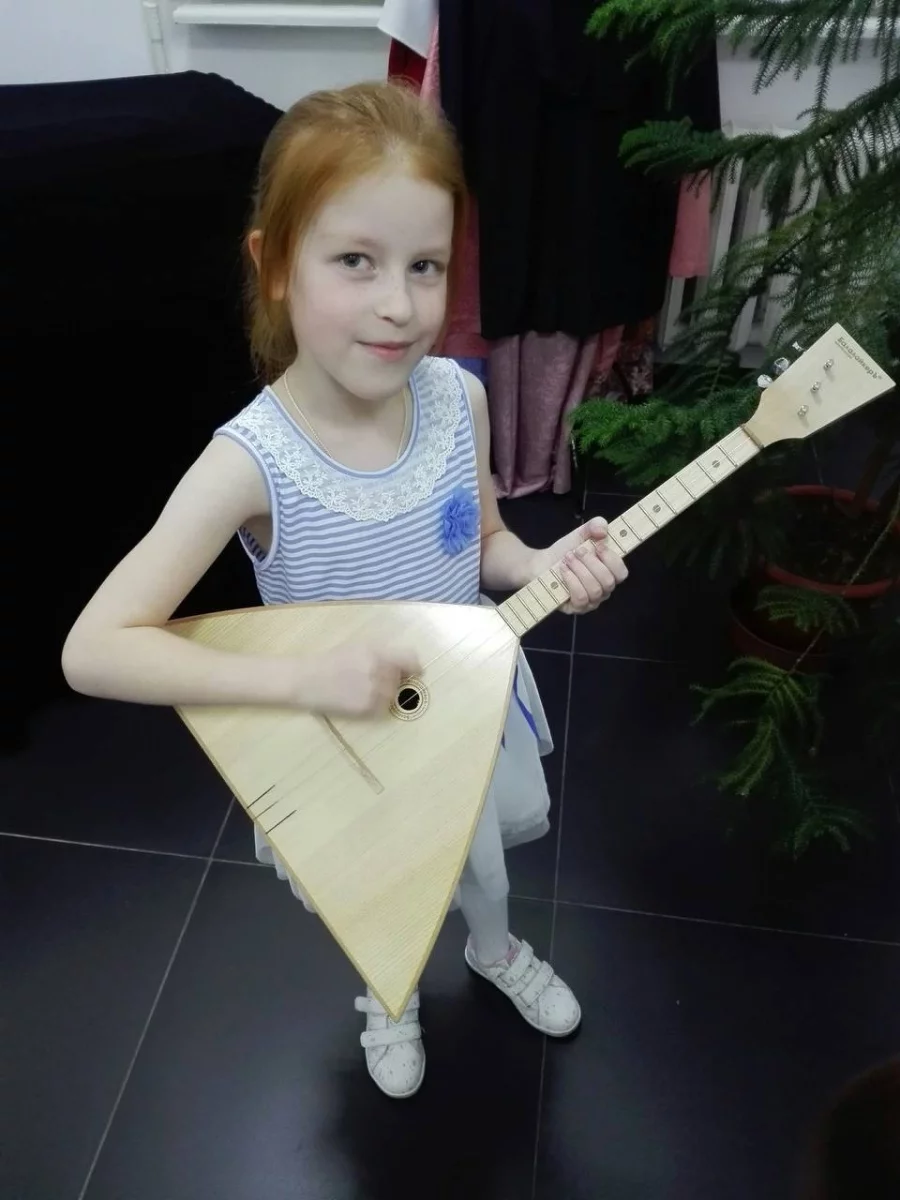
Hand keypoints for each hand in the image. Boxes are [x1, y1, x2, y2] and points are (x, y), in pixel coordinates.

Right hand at [292, 644, 421, 717]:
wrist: (305, 680)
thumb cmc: (330, 661)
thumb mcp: (357, 647)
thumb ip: (382, 653)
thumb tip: (405, 664)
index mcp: (377, 652)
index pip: (409, 659)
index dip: (415, 667)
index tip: (416, 672)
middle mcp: (379, 670)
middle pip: (400, 679)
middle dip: (393, 680)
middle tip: (372, 680)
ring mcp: (374, 690)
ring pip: (392, 695)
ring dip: (383, 693)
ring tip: (361, 688)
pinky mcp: (366, 708)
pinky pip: (382, 708)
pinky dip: (374, 706)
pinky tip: (356, 698)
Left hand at [534, 517, 628, 614]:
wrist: (541, 563)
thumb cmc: (565, 551)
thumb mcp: (581, 534)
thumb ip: (595, 525)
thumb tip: (603, 530)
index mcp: (609, 573)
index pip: (621, 573)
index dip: (612, 560)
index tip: (598, 546)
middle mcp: (603, 590)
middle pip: (608, 582)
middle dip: (591, 563)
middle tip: (576, 551)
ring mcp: (591, 602)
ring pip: (595, 590)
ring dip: (579, 571)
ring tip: (567, 559)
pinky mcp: (575, 608)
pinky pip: (581, 598)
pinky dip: (571, 581)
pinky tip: (563, 571)